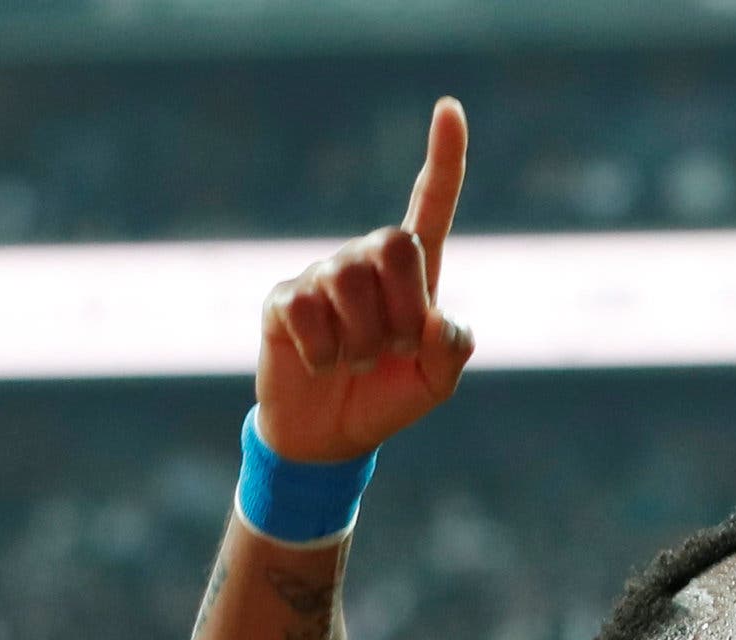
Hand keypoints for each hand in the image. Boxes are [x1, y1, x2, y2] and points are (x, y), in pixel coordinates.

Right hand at [256, 97, 474, 464]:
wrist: (328, 436)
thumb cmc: (385, 397)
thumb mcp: (433, 383)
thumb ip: (452, 351)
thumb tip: (438, 321)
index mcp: (412, 274)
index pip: (430, 205)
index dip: (443, 159)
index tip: (449, 106)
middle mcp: (365, 261)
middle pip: (393, 244)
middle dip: (403, 308)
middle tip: (393, 347)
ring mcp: (321, 276)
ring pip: (349, 283)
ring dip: (362, 341)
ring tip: (355, 361)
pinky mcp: (283, 300)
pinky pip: (308, 311)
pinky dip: (324, 352)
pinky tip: (320, 363)